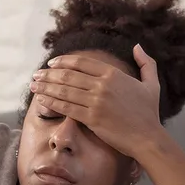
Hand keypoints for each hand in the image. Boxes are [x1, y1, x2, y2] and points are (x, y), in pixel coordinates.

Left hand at [30, 44, 166, 158]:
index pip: (81, 63)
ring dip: (45, 87)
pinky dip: (52, 102)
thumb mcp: (151, 84)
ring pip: (64, 90)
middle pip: (68, 75)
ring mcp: (96, 102)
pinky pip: (66, 108)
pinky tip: (41, 100)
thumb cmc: (149, 113)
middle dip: (48, 74)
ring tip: (33, 86)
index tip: (51, 64)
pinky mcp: (91, 118)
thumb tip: (137, 46)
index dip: (63, 62)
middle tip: (36, 75)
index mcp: (113, 74)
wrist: (147, 138)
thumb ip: (146, 63)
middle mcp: (102, 85)